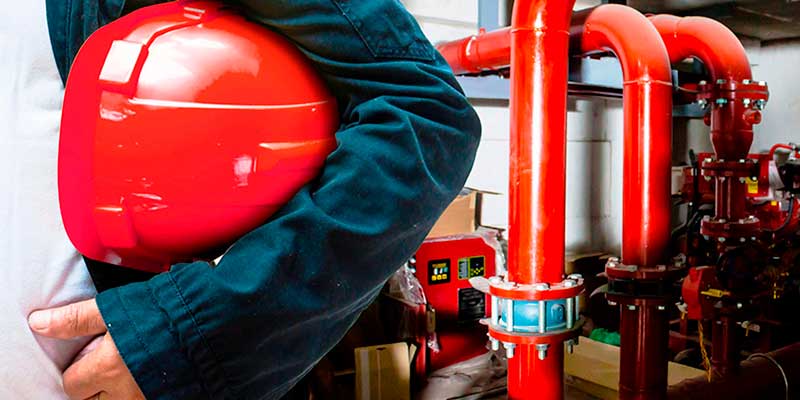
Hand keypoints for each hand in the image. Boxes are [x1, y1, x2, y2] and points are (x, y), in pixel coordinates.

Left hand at [29, 299, 145, 399]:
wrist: (201, 318)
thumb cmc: (155, 312)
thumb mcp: (111, 309)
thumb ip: (75, 319)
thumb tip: (40, 323)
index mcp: (109, 367)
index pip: (72, 384)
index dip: (77, 368)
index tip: (91, 354)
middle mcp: (125, 390)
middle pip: (89, 398)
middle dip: (92, 382)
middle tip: (105, 361)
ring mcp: (143, 396)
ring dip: (112, 388)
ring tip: (122, 366)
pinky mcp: (156, 394)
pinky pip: (134, 398)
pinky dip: (132, 389)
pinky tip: (138, 371)